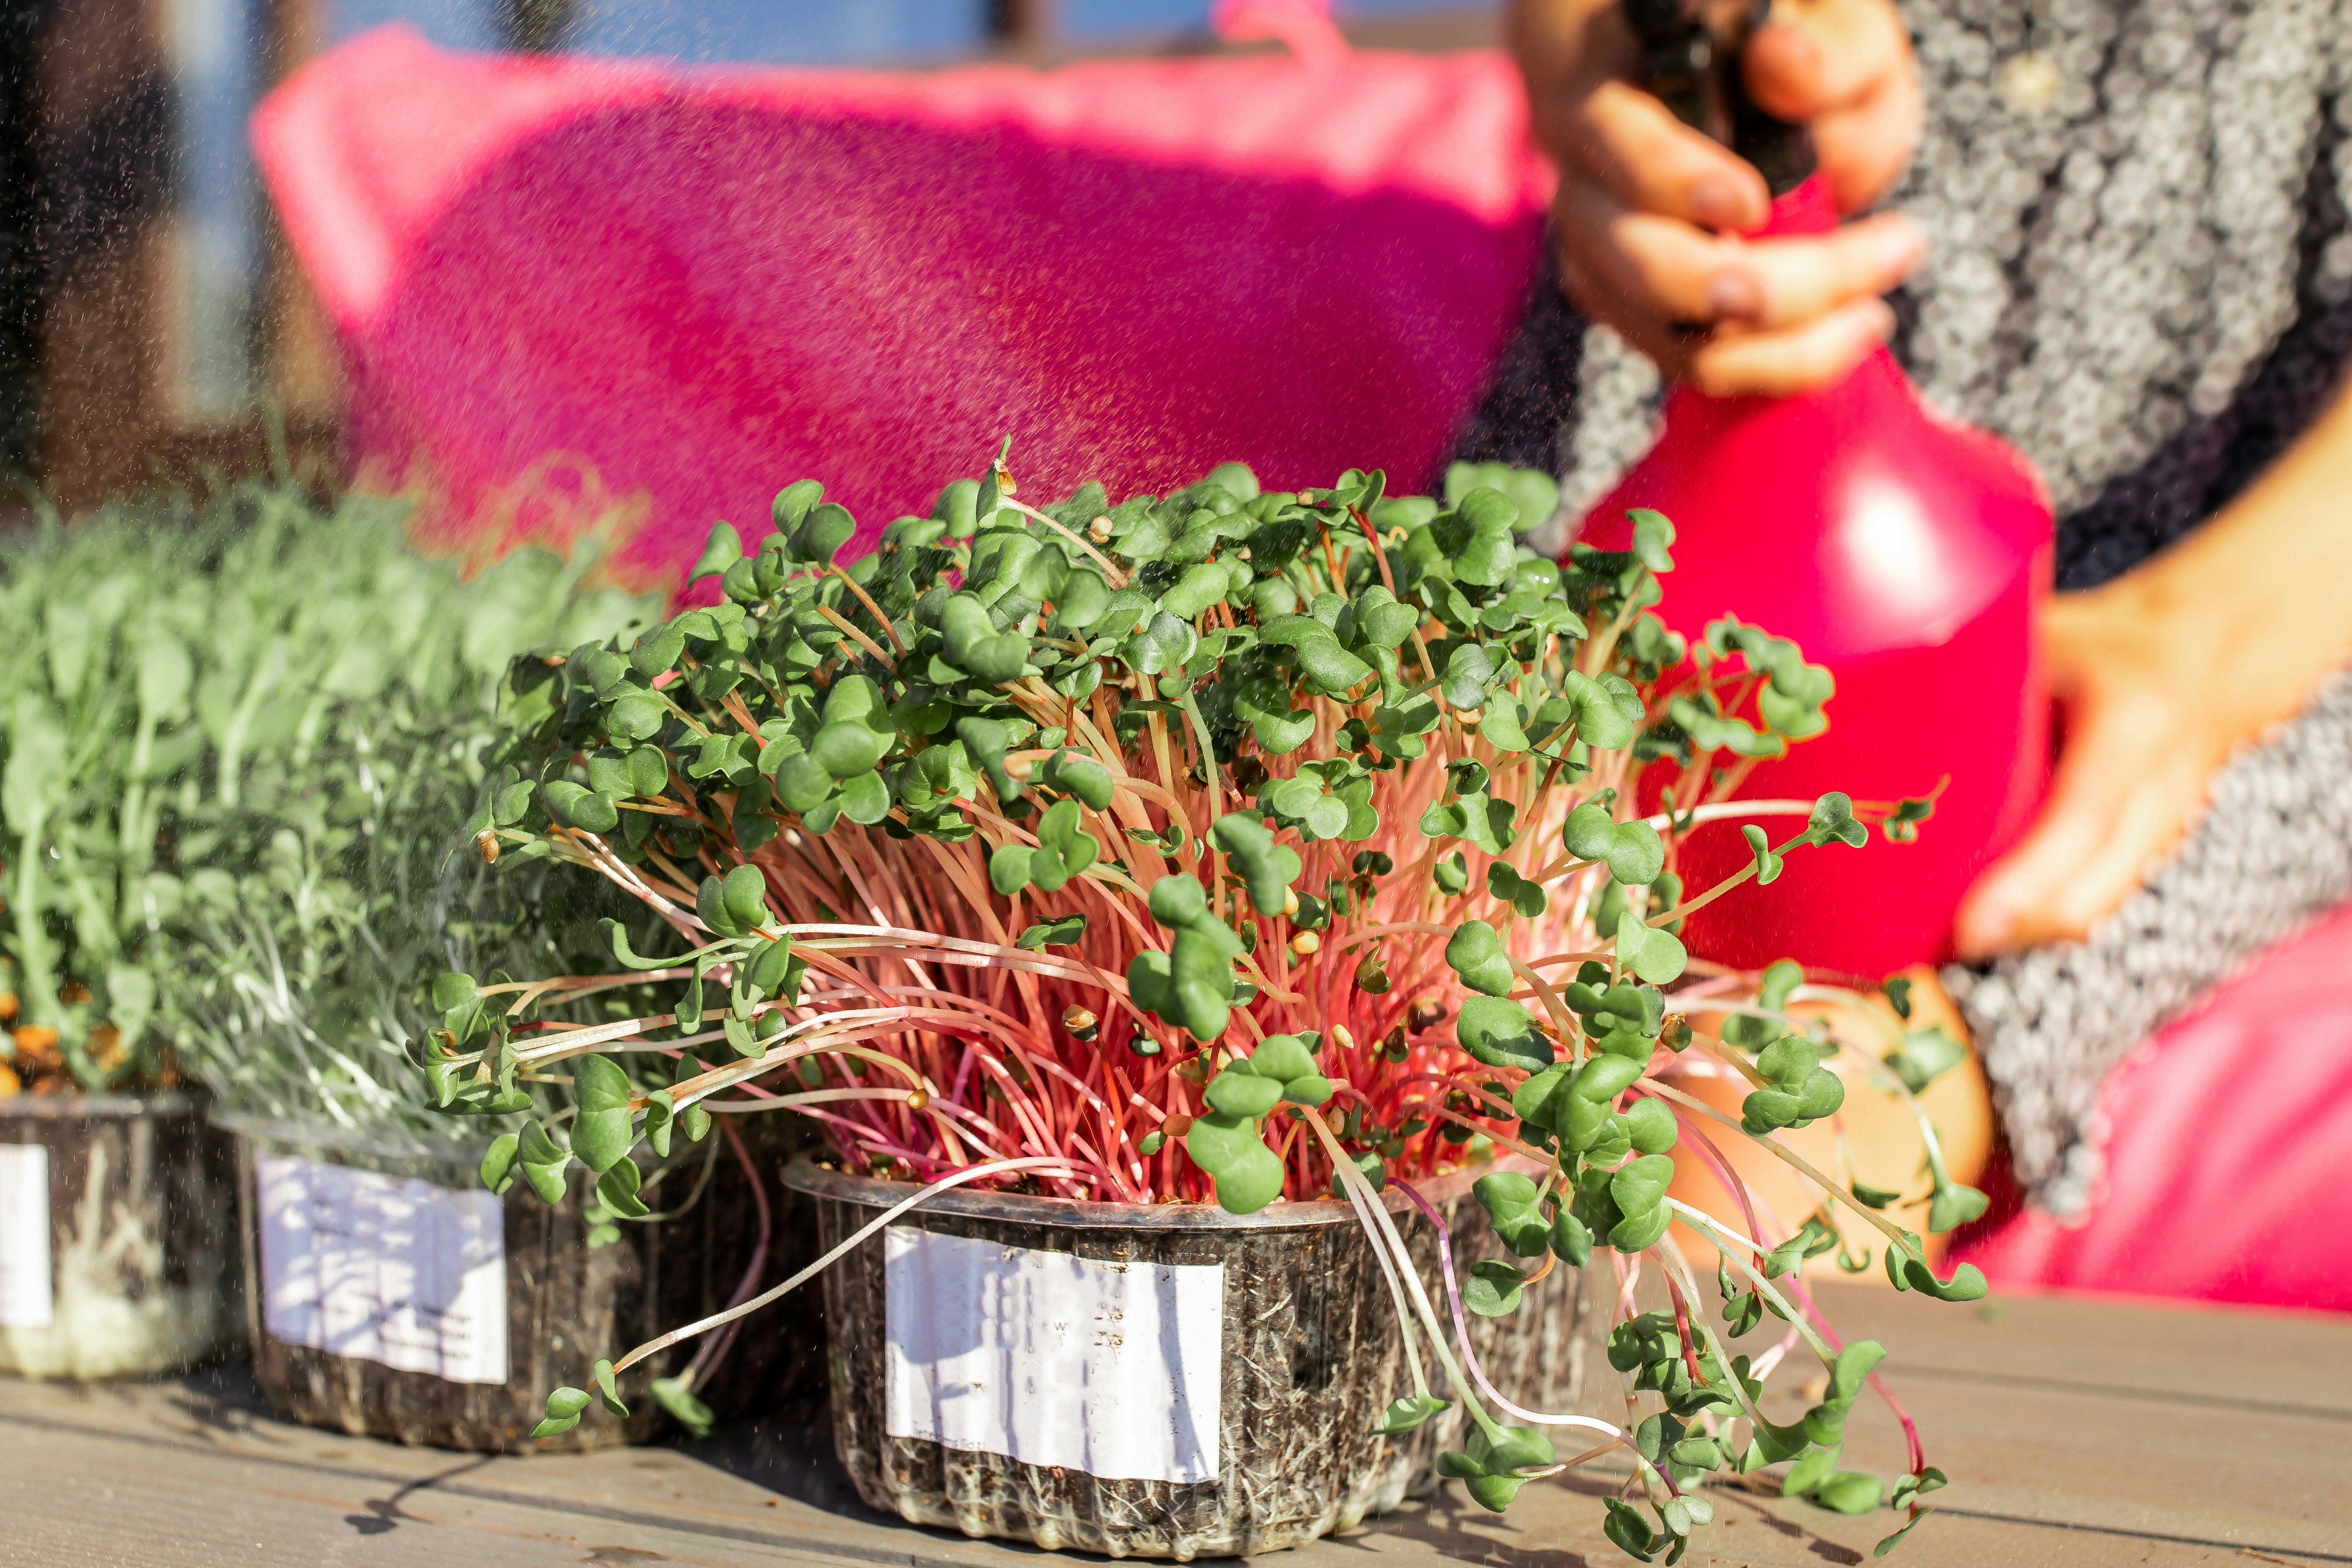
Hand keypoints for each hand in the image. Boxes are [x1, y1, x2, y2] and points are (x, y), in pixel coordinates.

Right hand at [1511, 0, 1925, 394]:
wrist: (1728, 93)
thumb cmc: (1779, 46)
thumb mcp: (1825, 24)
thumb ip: (1818, 46)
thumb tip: (1783, 63)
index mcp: (1612, 88)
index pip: (1615, 143)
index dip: (1674, 182)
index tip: (1751, 203)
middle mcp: (1587, 179)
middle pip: (1639, 259)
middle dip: (1749, 288)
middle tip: (1870, 267)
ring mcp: (1600, 251)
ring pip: (1663, 331)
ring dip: (1774, 345)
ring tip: (1870, 316)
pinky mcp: (1631, 305)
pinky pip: (1687, 361)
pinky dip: (1768, 365)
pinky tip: (1840, 332)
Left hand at [1952, 589, 2233, 955]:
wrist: (2204, 653)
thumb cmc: (2099, 639)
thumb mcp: (2044, 634)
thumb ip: (1968, 666)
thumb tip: (1853, 698)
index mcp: (2131, 718)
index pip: (2082, 818)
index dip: (2025, 883)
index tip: (1966, 930)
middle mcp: (2163, 781)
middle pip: (2091, 891)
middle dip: (2010, 933)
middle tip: (1925, 951)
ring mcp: (2170, 823)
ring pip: (2097, 907)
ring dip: (2023, 938)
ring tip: (1941, 947)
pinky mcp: (2158, 846)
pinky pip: (2101, 899)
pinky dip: (2045, 921)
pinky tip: (1988, 930)